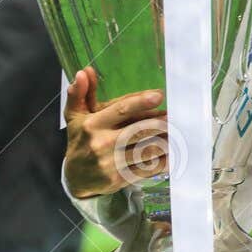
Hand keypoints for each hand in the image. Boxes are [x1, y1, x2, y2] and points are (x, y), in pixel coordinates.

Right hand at [62, 67, 168, 199]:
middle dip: (159, 122)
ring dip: (164, 141)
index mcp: (93, 125)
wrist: (75, 178)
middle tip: (175, 116)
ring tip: (177, 133)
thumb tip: (85, 71)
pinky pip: (146, 169)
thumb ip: (79, 93)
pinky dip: (162, 162)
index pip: (120, 110)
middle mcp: (102, 143)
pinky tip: (172, 154)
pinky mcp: (120, 179)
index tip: (159, 95)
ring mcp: (112, 163)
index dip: (140, 102)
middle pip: (138, 130)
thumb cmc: (79, 141)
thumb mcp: (74, 116)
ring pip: (146, 150)